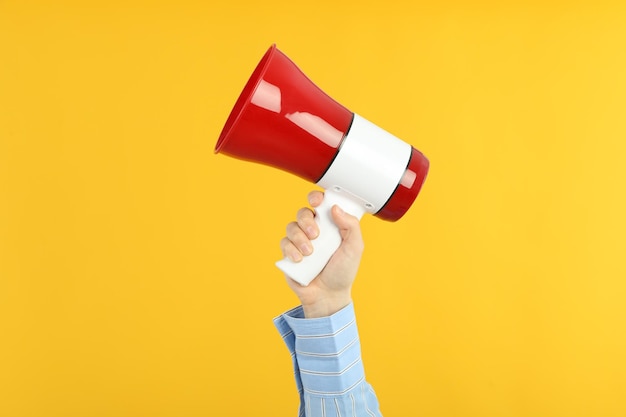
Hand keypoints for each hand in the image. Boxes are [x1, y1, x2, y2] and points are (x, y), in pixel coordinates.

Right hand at [280, 190, 363, 317]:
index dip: (316, 198)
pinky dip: (291, 250)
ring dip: (299, 238)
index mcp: (330, 224)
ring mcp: (300, 241)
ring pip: (292, 226)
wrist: (328, 295)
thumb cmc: (342, 271)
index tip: (317, 202)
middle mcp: (314, 230)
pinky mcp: (289, 253)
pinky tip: (300, 260)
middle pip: (303, 212)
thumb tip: (335, 208)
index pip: (320, 204)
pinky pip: (284, 243)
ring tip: (309, 253)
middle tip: (316, 235)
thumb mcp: (355, 248)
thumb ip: (351, 226)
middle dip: (307, 221)